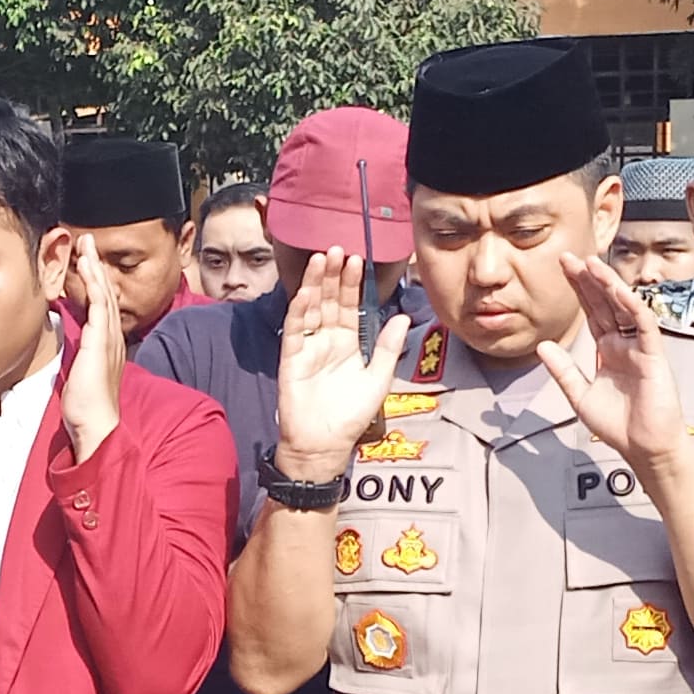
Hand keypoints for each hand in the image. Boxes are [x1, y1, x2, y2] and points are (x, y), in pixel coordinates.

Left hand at [62, 240, 126, 459]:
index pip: (104, 306)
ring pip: (105, 293)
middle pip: (108, 293)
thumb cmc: (87, 407)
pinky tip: (87, 266)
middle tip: (88, 243)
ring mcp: (109, 339)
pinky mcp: (101, 341)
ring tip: (87, 245)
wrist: (96, 424)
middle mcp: (113, 338)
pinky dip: (95, 283)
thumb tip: (74, 354)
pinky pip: (100, 305)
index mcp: (109, 345)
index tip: (86, 264)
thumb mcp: (82, 375)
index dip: (96, 283)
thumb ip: (81, 359)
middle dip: (97, 266)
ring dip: (96, 267)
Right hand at [271, 250, 411, 477]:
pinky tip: (306, 292)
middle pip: (329, 300)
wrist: (324, 444)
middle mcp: (327, 340)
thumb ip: (389, 347)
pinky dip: (299, 310)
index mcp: (348, 342)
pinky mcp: (291, 358)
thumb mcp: (378, 378)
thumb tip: (402, 316)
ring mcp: (308, 347)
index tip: (357, 260)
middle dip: (333, 275)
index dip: (352, 283)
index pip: (349, 305)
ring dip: (315, 284)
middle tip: (337, 249)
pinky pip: (295, 329)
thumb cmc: (351, 415)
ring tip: (321, 259)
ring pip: (311, 308)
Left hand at [543, 254, 693, 471]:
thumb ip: (563, 370)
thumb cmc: (619, 426)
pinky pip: (644, 325)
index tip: (563, 269)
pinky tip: (617, 289)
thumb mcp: (580, 395)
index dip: (579, 290)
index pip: (592, 312)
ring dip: (608, 284)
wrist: (643, 448)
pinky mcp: (654, 355)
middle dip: (589, 279)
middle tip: (570, 256)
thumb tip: (542, 346)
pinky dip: (632, 305)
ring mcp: (640, 347)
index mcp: (607, 350)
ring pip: (625, 307)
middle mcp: (624, 343)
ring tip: (591, 263)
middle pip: (605, 303)